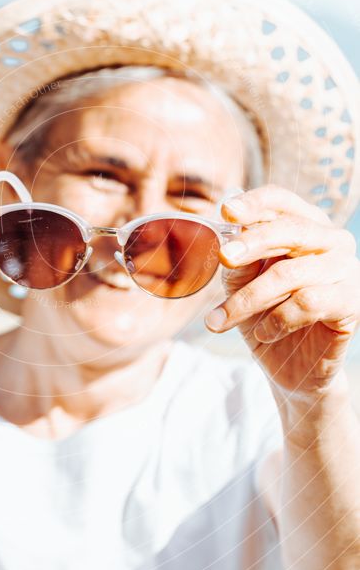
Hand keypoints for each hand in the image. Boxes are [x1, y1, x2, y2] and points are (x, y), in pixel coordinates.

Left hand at [204, 184, 359, 394]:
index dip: (254, 203)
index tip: (226, 211)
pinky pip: (308, 303)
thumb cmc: (266, 314)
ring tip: (223, 319)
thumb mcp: (242, 281)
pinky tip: (264, 333)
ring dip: (249, 299)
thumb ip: (238, 257)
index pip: (281, 201)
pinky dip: (277, 319)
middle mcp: (331, 240)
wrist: (292, 368)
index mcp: (304, 225)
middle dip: (251, 243)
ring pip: (290, 273)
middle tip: (223, 258)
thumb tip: (226, 234)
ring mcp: (345, 269)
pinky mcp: (351, 302)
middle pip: (290, 230)